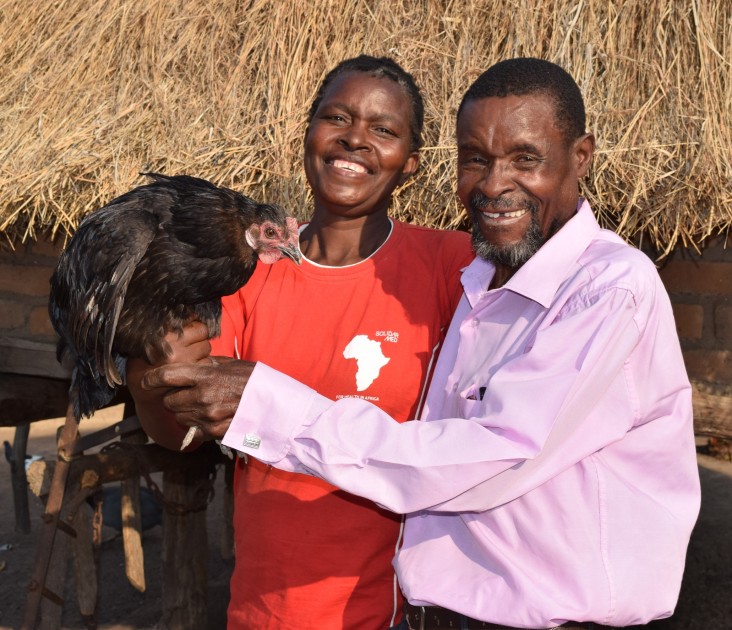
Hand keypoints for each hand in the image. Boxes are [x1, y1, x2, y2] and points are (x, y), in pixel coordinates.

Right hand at [126, 320, 211, 390]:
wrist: (143, 391)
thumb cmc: (144, 362)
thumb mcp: (147, 341)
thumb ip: (166, 327)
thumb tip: (191, 313)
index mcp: (162, 334)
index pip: (191, 318)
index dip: (193, 322)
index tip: (190, 325)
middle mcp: (173, 346)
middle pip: (202, 331)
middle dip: (199, 336)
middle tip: (191, 342)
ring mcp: (184, 360)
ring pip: (207, 347)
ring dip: (202, 350)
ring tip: (190, 355)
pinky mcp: (191, 373)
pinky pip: (207, 362)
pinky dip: (203, 364)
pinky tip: (193, 366)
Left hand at [140, 357, 254, 441]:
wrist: (275, 402)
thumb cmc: (253, 379)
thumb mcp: (230, 365)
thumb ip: (207, 365)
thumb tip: (192, 364)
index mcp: (205, 376)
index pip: (166, 376)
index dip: (151, 378)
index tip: (145, 381)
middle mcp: (203, 397)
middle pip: (169, 401)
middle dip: (174, 397)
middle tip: (186, 394)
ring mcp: (208, 416)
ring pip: (179, 418)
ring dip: (185, 412)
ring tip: (202, 405)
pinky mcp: (214, 431)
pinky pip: (193, 430)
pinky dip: (197, 425)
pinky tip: (210, 417)